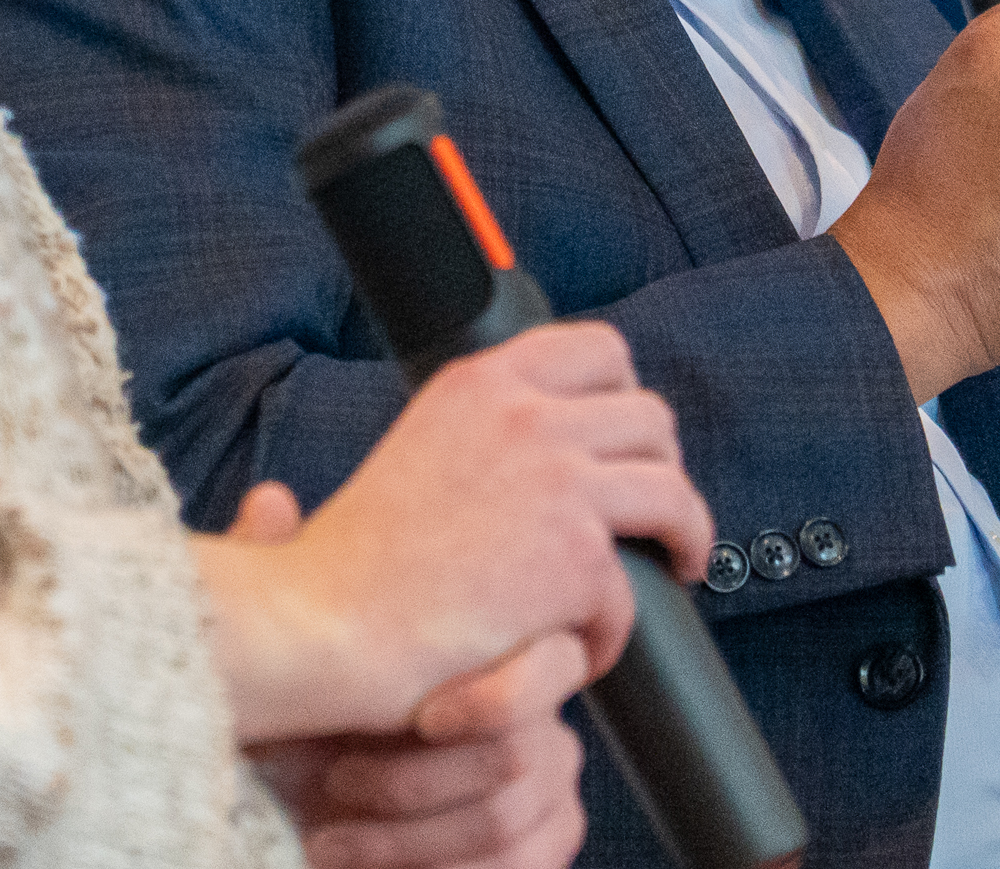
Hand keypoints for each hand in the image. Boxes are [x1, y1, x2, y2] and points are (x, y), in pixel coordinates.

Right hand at [197, 322, 710, 745]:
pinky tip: (578, 649)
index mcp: (482, 382)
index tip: (626, 442)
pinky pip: (634, 597)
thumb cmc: (353, 566)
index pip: (599, 349)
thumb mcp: (421, 451)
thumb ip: (486, 434)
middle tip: (649, 519)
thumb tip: (549, 448)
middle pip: (651, 418)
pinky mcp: (575, 559)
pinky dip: (610, 634)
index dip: (628, 396)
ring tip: (670, 569)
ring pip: (673, 494)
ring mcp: (558, 482)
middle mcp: (526, 416)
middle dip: (662, 469)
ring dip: (681, 538)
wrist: (318, 626)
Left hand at [247, 497, 593, 868]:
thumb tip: (270, 498)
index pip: (551, 661)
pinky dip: (426, 868)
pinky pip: (518, 867)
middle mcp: (541, 719)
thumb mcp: (298, 652)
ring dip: (402, 834)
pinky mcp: (535, 853)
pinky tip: (353, 857)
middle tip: (337, 781)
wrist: (315, 810)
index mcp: (502, 652)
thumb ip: (289, 575)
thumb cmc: (316, 727)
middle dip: (413, 777)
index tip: (420, 715)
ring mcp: (547, 793)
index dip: (490, 695)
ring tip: (327, 830)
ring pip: (503, 819)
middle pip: (519, 750)